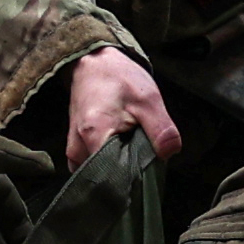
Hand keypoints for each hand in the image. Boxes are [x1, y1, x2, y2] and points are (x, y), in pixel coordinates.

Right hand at [66, 47, 180, 168]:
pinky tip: (120, 151)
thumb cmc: (119, 79)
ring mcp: (73, 151)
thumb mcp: (148, 99)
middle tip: (143, 158)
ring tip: (131, 150)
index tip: (148, 174)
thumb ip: (161, 129)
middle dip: (128, 176)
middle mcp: (77, 148)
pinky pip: (93, 169)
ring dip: (118, 170)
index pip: (112, 178)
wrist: (93, 63)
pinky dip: (108, 165)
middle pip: (106, 180)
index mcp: (94, 135)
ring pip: (99, 176)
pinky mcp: (75, 151)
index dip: (133, 181)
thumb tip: (170, 154)